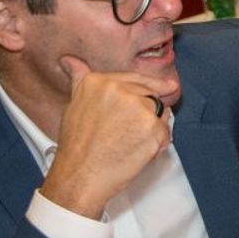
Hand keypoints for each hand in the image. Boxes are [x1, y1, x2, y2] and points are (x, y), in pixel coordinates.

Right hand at [39, 56, 174, 217]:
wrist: (80, 176)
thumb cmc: (77, 146)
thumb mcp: (75, 104)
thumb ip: (80, 80)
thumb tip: (71, 61)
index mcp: (99, 81)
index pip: (137, 78)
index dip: (152, 85)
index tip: (168, 86)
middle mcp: (120, 90)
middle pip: (151, 95)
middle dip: (147, 114)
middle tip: (129, 133)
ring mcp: (139, 108)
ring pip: (160, 114)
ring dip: (152, 129)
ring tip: (128, 143)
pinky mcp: (153, 128)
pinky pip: (165, 133)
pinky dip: (156, 145)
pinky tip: (135, 152)